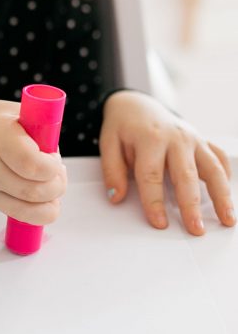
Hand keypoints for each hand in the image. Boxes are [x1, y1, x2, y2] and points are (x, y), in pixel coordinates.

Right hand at [0, 97, 66, 221]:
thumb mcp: (20, 115)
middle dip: (57, 186)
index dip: (52, 167)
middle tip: (57, 172)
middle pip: (34, 192)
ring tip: (50, 186)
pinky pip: (19, 215)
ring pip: (29, 211)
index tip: (54, 158)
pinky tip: (38, 195)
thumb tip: (59, 167)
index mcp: (0, 137)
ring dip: (50, 202)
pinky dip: (36, 210)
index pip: (31, 164)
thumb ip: (43, 137)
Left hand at [100, 90, 234, 233]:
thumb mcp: (108, 143)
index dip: (154, 201)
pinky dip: (226, 176)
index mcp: (150, 138)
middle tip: (196, 229)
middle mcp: (176, 138)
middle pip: (185, 175)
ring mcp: (194, 138)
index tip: (159, 223)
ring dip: (222, 196)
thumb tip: (116, 197)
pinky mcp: (203, 141)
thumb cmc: (123, 126)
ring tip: (227, 219)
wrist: (137, 104)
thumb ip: (112, 170)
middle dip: (192, 205)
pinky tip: (227, 197)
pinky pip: (219, 158)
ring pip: (212, 169)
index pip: (151, 175)